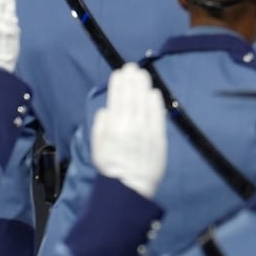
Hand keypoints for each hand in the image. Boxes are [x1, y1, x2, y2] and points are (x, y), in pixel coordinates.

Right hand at [92, 64, 166, 199]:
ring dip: (143, 86)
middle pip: (132, 97)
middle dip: (131, 80)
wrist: (130, 189)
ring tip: (142, 74)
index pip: (117, 100)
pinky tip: (154, 92)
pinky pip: (157, 116)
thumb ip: (100, 128)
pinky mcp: (159, 138)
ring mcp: (146, 132)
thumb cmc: (111, 169)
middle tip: (132, 67)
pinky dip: (155, 103)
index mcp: (113, 129)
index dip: (118, 85)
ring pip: (145, 103)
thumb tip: (106, 111)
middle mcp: (130, 127)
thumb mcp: (97, 150)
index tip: (119, 73)